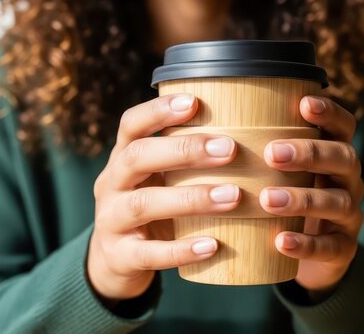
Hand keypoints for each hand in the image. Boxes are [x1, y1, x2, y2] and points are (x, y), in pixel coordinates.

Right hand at [88, 94, 239, 301]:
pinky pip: (150, 253)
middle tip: (230, 148)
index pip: (131, 125)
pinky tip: (213, 245)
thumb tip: (252, 133)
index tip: (194, 102)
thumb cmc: (154, 207)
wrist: (115, 261)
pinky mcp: (120, 256)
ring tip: (233, 196)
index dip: (158, 111)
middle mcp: (111, 184)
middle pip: (137, 157)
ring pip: (144, 204)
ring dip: (191, 198)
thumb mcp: (160, 178)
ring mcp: (111, 221)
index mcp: (123, 158)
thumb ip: (187, 159)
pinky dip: (181, 250)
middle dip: (184, 150)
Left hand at [260, 96, 363, 299]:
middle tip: (272, 154)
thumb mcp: (274, 172)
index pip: (343, 126)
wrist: (304, 255)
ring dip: (303, 199)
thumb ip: (254, 148)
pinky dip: (306, 244)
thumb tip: (200, 114)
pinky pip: (332, 246)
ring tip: (267, 200)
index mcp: (333, 154)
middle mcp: (347, 180)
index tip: (303, 104)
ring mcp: (349, 215)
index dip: (330, 112)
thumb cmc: (279, 199)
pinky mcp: (343, 249)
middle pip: (343, 158)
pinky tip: (280, 241)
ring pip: (338, 202)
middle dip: (310, 153)